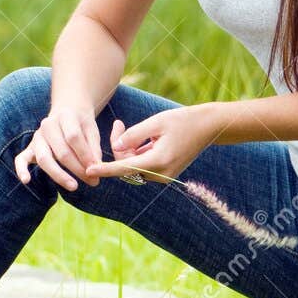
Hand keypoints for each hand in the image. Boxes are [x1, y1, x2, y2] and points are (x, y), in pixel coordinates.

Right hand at [15, 102, 105, 190]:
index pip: (73, 137)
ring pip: (44, 158)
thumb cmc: (81, 125)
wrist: (66, 112)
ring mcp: (37, 137)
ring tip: (74, 186)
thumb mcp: (92, 130)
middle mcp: (48, 125)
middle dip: (78, 169)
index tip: (97, 169)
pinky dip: (21, 170)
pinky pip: (21, 159)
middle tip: (93, 182)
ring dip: (59, 175)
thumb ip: (94, 148)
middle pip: (61, 151)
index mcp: (65, 116)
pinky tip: (26, 181)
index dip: (85, 155)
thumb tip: (96, 168)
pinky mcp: (30, 148)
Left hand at [83, 104, 218, 183]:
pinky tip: (147, 138)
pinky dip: (138, 153)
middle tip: (118, 123)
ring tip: (135, 128)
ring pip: (133, 165)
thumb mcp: (155, 122)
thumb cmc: (182, 120)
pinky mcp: (165, 174)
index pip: (124, 167)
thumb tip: (116, 147)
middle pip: (126, 165)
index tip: (89, 170)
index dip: (104, 169)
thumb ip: (133, 135)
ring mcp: (164, 176)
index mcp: (158, 161)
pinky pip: (142, 166)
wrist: (209, 127)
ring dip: (128, 149)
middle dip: (118, 146)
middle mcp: (161, 173)